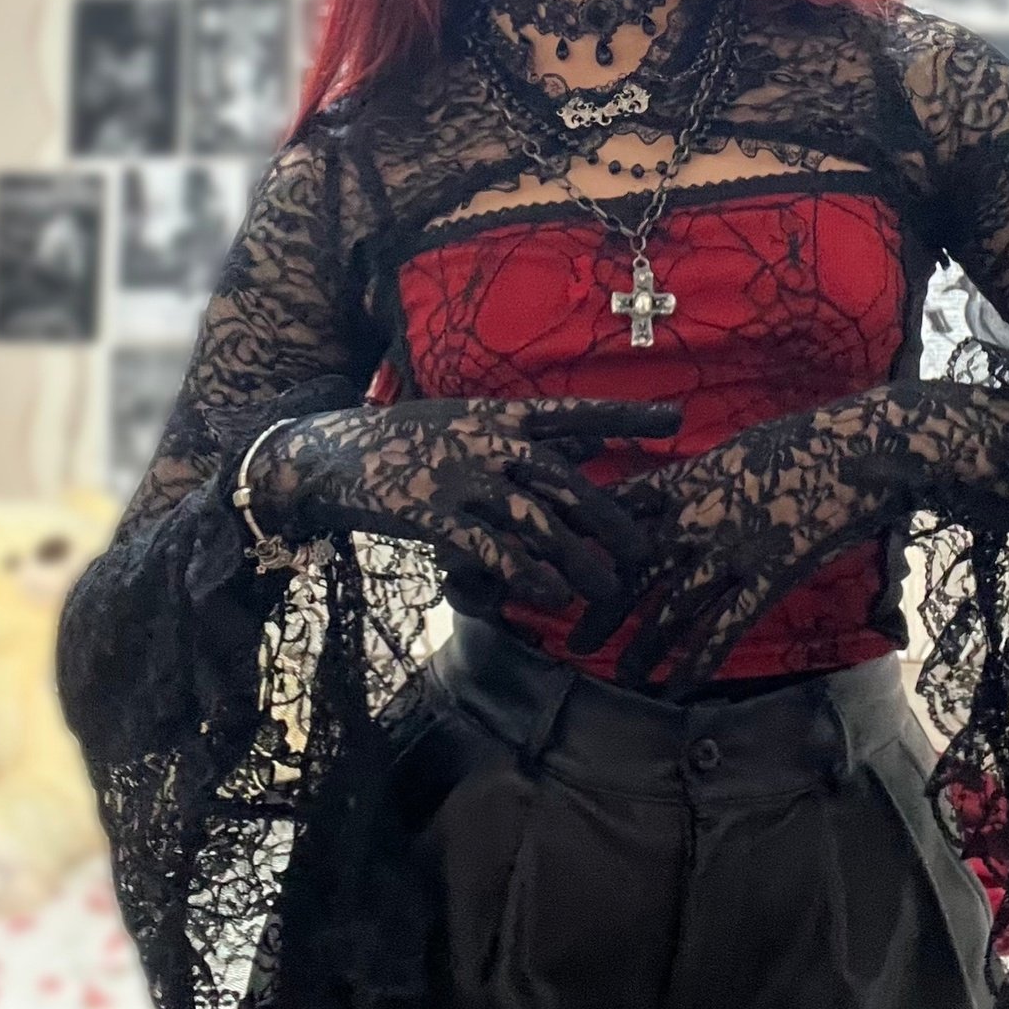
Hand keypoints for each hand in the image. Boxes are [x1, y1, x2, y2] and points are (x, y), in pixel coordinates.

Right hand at [247, 392, 683, 616]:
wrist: (331, 454)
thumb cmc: (410, 442)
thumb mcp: (473, 424)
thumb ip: (529, 437)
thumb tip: (590, 444)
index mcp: (501, 415)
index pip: (575, 412)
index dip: (626, 418)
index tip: (676, 420)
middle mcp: (488, 441)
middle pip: (566, 480)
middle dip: (611, 517)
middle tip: (645, 549)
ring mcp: (460, 477)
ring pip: (535, 521)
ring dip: (575, 558)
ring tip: (606, 588)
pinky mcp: (432, 515)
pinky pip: (490, 549)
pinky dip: (524, 573)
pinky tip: (550, 595)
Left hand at [564, 376, 1008, 696]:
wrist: (862, 448)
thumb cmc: (808, 440)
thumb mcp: (740, 448)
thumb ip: (705, 476)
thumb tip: (682, 490)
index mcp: (689, 479)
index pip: (622, 513)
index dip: (590, 542)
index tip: (563, 567)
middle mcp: (699, 516)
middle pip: (635, 568)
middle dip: (603, 608)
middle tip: (574, 642)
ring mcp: (732, 548)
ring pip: (672, 605)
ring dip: (644, 644)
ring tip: (619, 674)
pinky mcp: (769, 575)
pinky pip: (725, 625)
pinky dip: (697, 659)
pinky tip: (676, 686)